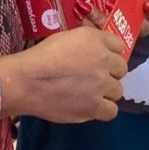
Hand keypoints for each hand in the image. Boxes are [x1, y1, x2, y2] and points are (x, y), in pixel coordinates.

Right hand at [0, 26, 126, 123]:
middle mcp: (103, 61)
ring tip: (90, 94)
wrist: (27, 81)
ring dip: (106, 92)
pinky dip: (103, 109)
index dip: (109, 54)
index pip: (118, 46)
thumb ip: (86, 42)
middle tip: (94, 77)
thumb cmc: (40, 57)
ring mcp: (100, 85)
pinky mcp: (94, 107)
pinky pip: (111, 111)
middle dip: (110, 73)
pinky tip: (92, 106)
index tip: (101, 60)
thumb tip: (95, 49)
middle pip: (121, 69)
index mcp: (94, 40)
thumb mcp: (65, 38)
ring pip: (118, 91)